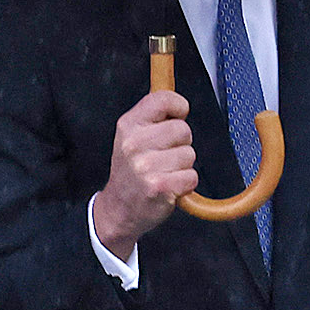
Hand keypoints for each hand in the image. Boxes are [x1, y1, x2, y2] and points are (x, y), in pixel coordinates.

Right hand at [92, 88, 197, 258]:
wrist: (119, 209)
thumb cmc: (130, 172)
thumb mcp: (130, 137)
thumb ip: (152, 117)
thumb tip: (179, 102)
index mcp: (128, 126)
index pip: (163, 100)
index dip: (179, 107)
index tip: (177, 116)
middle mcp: (134, 144)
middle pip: (183, 129)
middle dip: (181, 143)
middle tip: (164, 155)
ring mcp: (146, 166)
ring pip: (189, 154)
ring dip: (183, 166)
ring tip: (165, 172)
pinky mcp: (160, 187)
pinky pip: (191, 176)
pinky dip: (185, 184)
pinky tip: (169, 185)